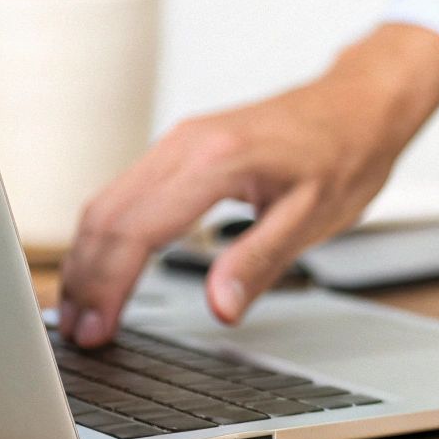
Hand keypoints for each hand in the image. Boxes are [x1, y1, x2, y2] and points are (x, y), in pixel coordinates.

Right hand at [58, 23, 438, 346]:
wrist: (361, 102)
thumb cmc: (347, 153)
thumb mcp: (315, 217)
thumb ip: (261, 261)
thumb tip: (220, 307)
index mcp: (218, 161)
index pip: (136, 230)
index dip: (108, 287)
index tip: (97, 332)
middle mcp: (187, 143)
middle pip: (106, 216)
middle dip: (84, 279)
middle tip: (77, 336)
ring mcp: (181, 140)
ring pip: (108, 201)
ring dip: (88, 257)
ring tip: (82, 313)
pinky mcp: (182, 146)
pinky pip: (127, 191)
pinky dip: (108, 233)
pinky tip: (107, 266)